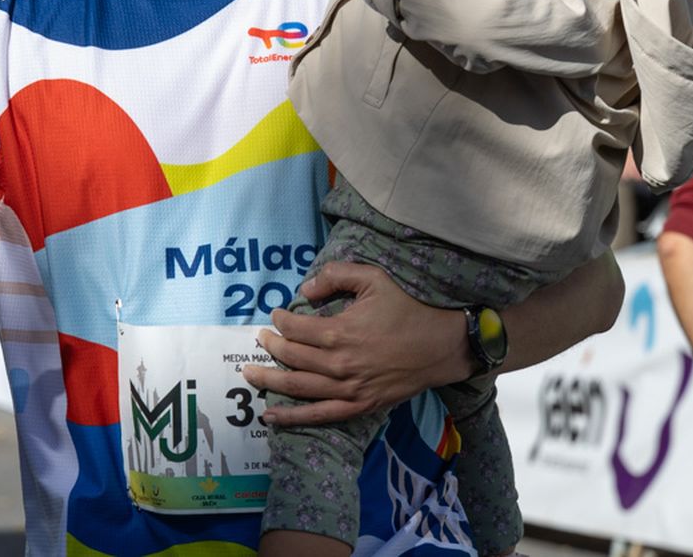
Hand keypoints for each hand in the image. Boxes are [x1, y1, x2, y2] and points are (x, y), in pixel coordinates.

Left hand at [244, 261, 468, 425]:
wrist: (443, 345)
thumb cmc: (409, 308)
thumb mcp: (374, 278)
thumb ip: (336, 275)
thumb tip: (305, 288)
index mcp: (340, 332)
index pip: (296, 328)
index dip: (281, 320)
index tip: (277, 314)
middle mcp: (339, 364)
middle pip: (291, 358)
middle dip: (270, 347)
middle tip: (260, 338)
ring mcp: (349, 389)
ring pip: (298, 387)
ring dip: (270, 381)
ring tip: (250, 374)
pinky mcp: (360, 406)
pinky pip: (319, 415)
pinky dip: (293, 417)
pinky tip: (271, 416)